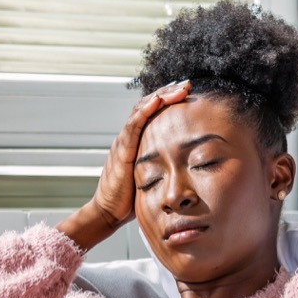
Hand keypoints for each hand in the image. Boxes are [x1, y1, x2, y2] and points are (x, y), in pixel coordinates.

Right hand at [56, 80, 190, 251]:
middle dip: (167, 92)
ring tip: (179, 88)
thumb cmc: (131, 198)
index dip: (168, 100)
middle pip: (147, 105)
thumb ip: (162, 164)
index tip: (187, 92)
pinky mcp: (122, 151)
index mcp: (137, 140)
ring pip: (141, 110)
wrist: (110, 212)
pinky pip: (133, 126)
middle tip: (186, 84)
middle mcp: (129, 137)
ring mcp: (123, 142)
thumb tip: (187, 164)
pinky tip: (158, 101)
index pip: (152, 112)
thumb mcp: (151, 175)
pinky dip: (145, 111)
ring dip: (161, 97)